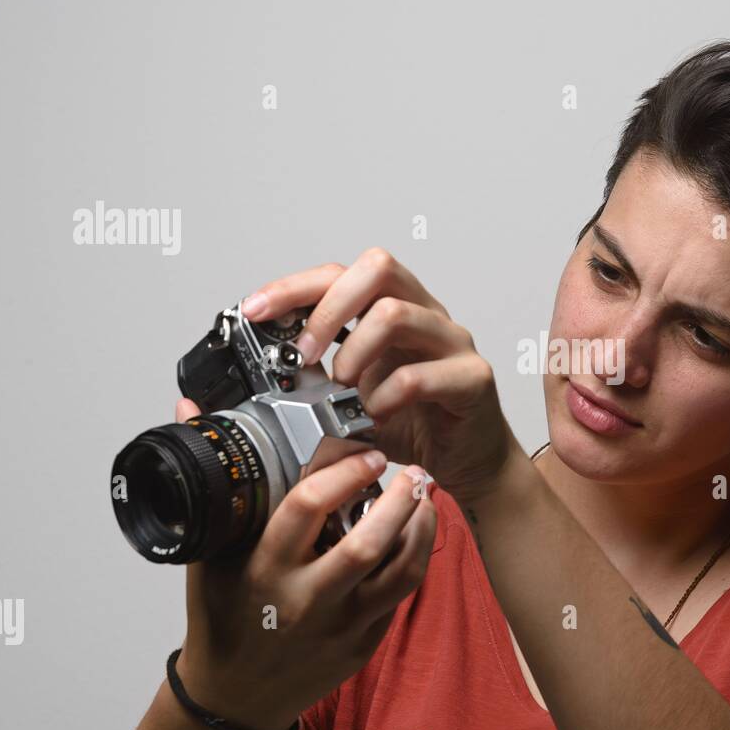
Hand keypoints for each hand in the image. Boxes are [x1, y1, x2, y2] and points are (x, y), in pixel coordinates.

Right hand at [172, 396, 437, 729]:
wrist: (234, 697)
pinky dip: (415, 558)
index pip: (306, 509)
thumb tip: (190, 408)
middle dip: (399, 501)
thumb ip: (213, 480)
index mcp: (264, 569)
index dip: (340, 473)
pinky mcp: (364, 642)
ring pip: (400, 572)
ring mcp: (340, 625)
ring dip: (422, 529)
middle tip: (412, 470)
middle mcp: (305, 598)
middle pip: (368, 545)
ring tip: (426, 497)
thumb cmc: (222, 617)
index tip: (363, 452)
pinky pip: (402, 595)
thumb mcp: (207, 551)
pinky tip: (417, 533)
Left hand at [240, 249, 520, 504]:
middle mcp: (427, 314)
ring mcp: (453, 343)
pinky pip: (420, 376)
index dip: (295, 285)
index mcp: (395, 308)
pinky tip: (375, 416)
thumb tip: (262, 378)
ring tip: (342, 387)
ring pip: (396, 314)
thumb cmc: (416, 423)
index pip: (343, 273)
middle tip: (304, 352)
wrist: (468, 462)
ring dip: (353, 352)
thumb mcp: (353, 397)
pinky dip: (384, 397)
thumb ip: (318, 380)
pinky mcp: (472, 378)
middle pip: (378, 268)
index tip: (256, 311)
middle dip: (327, 307)